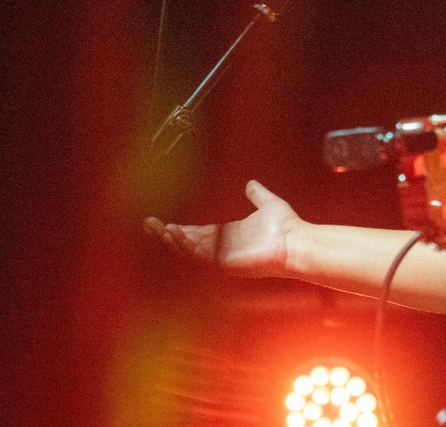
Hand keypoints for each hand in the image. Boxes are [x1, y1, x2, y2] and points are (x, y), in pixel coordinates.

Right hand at [143, 180, 302, 278]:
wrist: (297, 241)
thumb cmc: (287, 227)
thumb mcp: (268, 204)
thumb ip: (257, 195)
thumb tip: (250, 183)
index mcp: (229, 235)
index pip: (198, 233)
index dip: (180, 228)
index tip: (163, 222)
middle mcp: (223, 247)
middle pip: (187, 241)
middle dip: (166, 234)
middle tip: (147, 223)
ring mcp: (222, 256)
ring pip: (188, 249)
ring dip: (170, 239)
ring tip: (154, 228)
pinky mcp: (224, 263)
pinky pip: (199, 255)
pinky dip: (184, 245)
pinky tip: (173, 233)